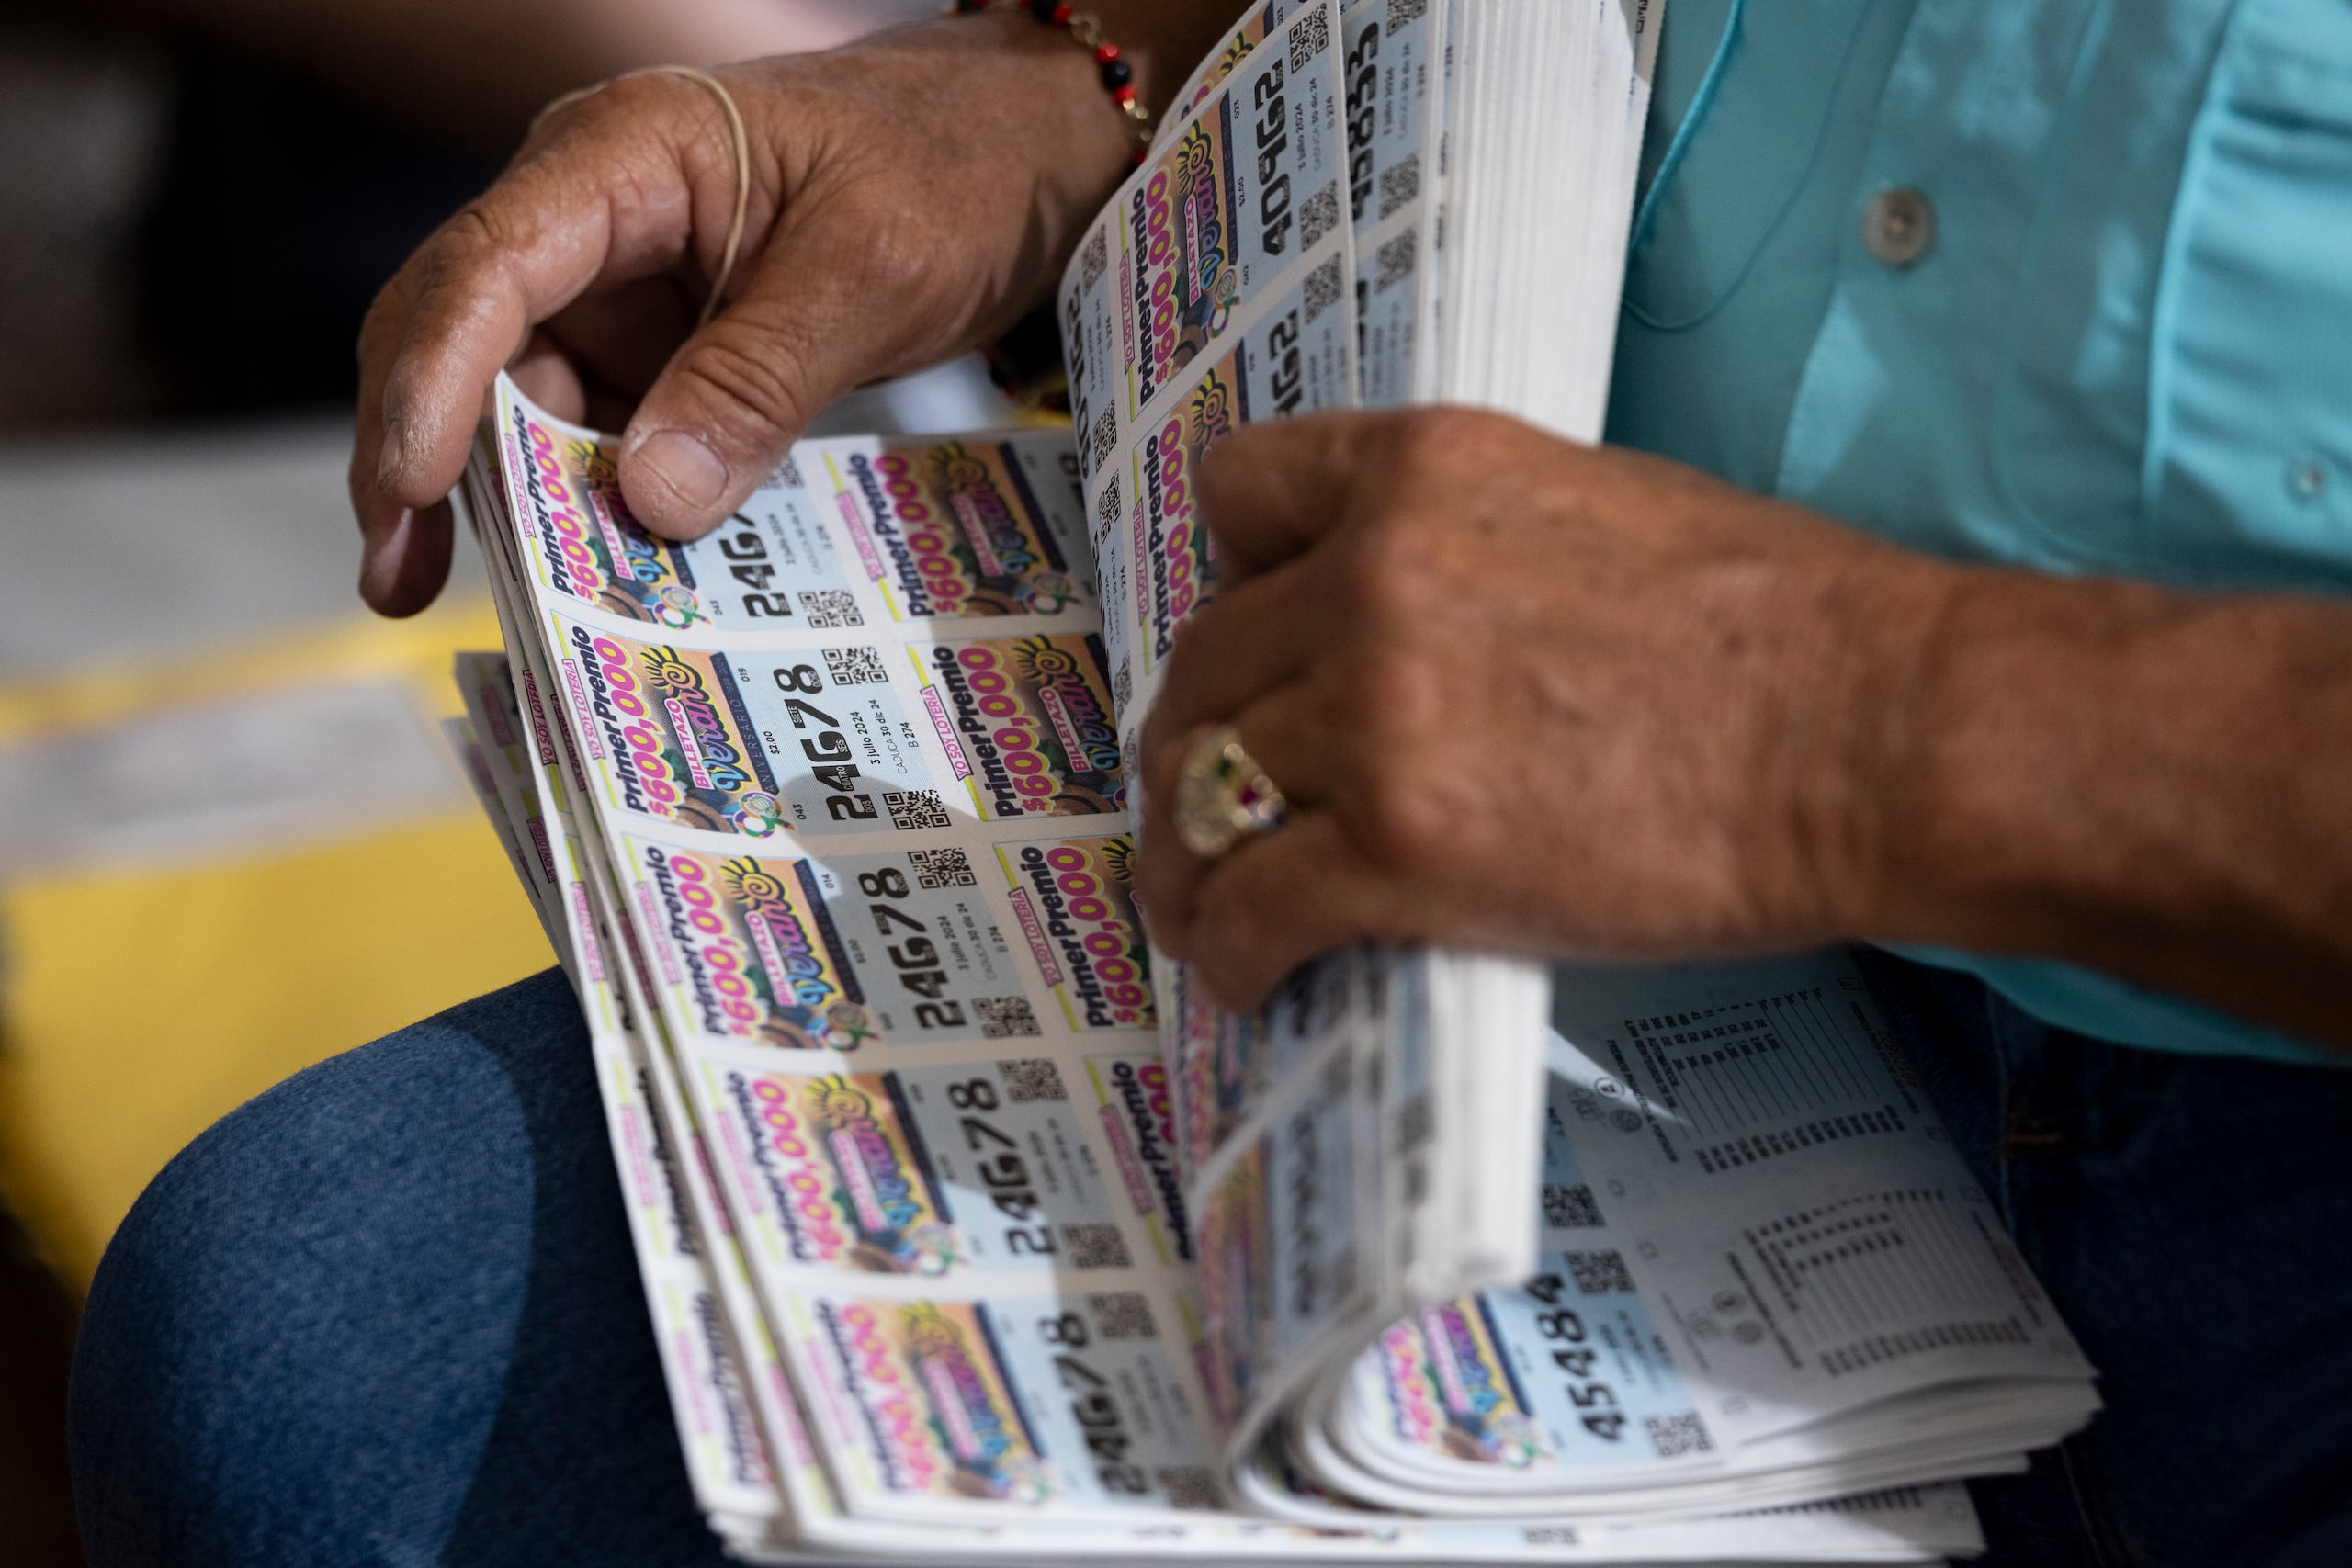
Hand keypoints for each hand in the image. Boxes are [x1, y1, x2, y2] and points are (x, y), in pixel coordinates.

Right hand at [351, 14, 1138, 614]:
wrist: (1028, 143)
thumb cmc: (954, 166)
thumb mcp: (869, 274)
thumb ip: (757, 382)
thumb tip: (650, 503)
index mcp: (623, 155)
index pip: (485, 269)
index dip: (430, 383)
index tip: (409, 490)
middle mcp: (593, 215)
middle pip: (460, 334)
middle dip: (420, 455)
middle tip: (399, 582)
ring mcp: (623, 283)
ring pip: (520, 395)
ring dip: (504, 496)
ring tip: (508, 606)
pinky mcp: (667, 342)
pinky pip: (601, 425)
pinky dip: (590, 499)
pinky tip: (593, 578)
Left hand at [1135, 408, 1957, 1010]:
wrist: (1883, 734)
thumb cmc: (1786, 631)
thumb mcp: (1598, 506)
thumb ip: (1471, 544)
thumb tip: (1407, 629)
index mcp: (1425, 469)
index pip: (1238, 493)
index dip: (1232, 580)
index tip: (1252, 646)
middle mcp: (1372, 573)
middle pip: (1208, 663)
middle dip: (1200, 742)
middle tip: (1211, 806)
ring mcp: (1376, 710)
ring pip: (1204, 788)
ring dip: (1188, 861)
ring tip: (1200, 909)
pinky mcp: (1400, 845)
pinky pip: (1252, 903)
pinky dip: (1233, 949)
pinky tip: (1250, 976)